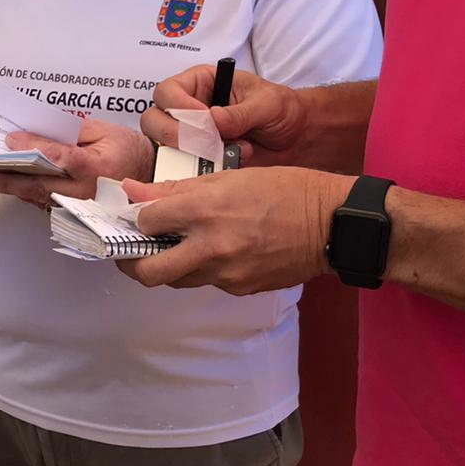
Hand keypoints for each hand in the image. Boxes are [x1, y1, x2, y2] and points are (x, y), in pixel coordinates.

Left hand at [0, 118, 155, 208]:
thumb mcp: (104, 130)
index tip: (11, 139)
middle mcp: (87, 192)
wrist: (146, 178)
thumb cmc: (127, 152)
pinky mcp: (73, 215)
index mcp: (98, 167)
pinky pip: (42, 204)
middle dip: (8, 177)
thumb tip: (36, 130)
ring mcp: (79, 208)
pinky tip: (6, 183)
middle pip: (40, 185)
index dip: (34, 147)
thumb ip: (70, 131)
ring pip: (37, 199)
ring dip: (10, 187)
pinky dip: (23, 193)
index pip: (61, 157)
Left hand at [115, 168, 353, 294]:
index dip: (139, 216)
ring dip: (167, 266)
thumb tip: (134, 191)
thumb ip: (179, 188)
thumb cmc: (287, 189)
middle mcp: (211, 247)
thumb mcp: (231, 177)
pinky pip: (208, 282)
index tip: (141, 213)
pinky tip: (216, 251)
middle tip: (132, 250)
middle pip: (148, 271)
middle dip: (132, 262)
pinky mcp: (240, 289)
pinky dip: (202, 269)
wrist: (332, 224)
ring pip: (177, 280)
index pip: (146, 221)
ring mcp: (226, 274)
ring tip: (175, 247)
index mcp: (206, 210)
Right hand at [142, 65, 307, 167]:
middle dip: (172, 133)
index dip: (177, 104)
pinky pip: (183, 168)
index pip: (168, 90)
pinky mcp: (198, 161)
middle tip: (200, 143)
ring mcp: (190, 137)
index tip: (201, 117)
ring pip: (162, 146)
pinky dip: (198, 171)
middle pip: (154, 119)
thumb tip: (214, 119)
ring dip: (186, 153)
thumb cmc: (282, 110)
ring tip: (219, 153)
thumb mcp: (267, 103)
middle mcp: (189, 109)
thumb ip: (241, 111)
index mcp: (201, 83)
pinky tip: (225, 165)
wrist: (297, 139)